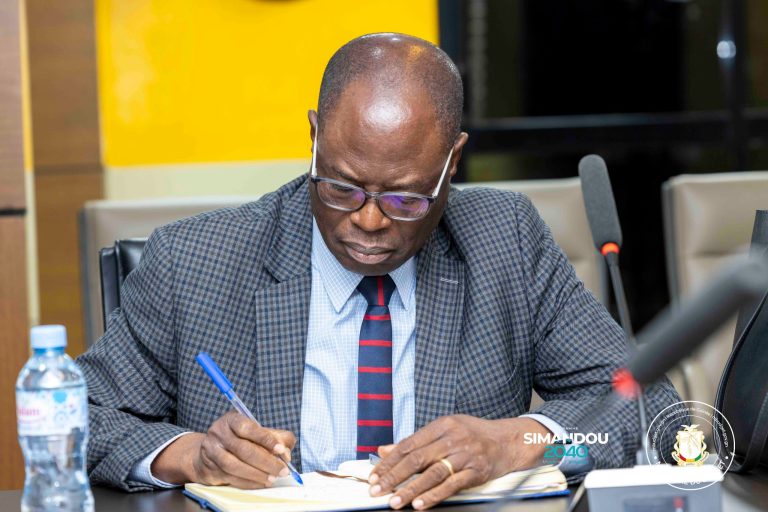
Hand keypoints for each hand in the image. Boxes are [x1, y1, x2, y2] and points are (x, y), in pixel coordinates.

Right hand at [151, 410, 295, 488]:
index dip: (265, 438)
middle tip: (282, 470)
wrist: (208, 452)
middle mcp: (219, 433)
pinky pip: (231, 478)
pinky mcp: (210, 469)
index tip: (280, 449)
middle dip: (266, 461)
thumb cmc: (239, 439)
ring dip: (257, 474)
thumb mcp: (256, 431)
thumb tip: (286, 453)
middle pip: (243, 449)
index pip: (248, 428)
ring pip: (235, 466)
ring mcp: (212, 452)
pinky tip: (261, 483)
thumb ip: (276, 437)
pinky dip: (248, 482)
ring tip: (272, 478)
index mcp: (231, 420)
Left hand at [368, 415, 549, 509]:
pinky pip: (451, 485)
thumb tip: (384, 451)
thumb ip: (415, 442)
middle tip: (377, 490)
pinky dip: (434, 495)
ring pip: (432, 473)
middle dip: (393, 476)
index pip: (408, 444)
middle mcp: (452, 438)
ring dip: (410, 489)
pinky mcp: (476, 471)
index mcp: (441, 425)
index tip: (374, 475)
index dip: (388, 462)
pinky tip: (420, 504)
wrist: (510, 440)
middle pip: (416, 458)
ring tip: (394, 501)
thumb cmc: (475, 435)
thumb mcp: (445, 430)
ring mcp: (465, 454)